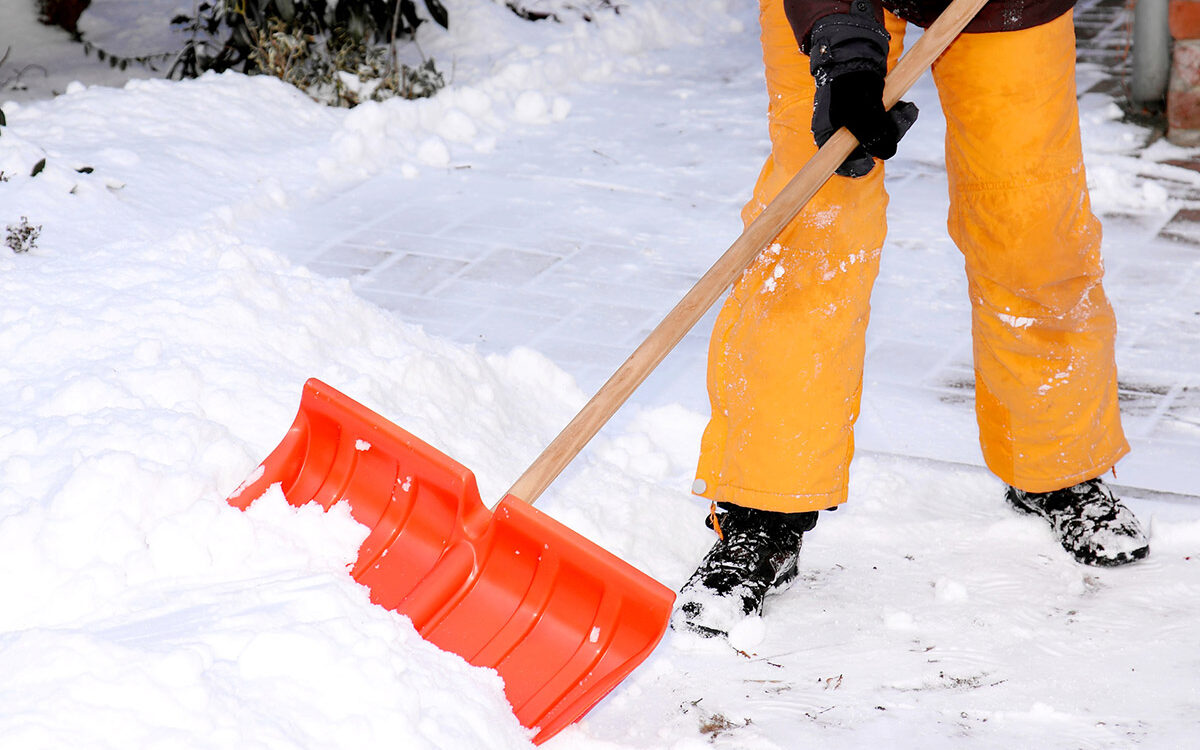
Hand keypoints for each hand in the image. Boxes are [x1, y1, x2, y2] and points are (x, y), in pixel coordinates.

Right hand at [808, 12, 917, 176]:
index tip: (870, 162)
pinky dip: (898, 116)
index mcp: (829, 137)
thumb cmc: (850, 83)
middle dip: (886, 139)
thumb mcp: (860, 110)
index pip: (840, 163)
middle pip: (866, 150)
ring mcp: (858, 125)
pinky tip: (905, 107)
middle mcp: (843, 134)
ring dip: (896, 126)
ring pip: (880, 136)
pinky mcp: (871, 115)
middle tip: (899, 122)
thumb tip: (888, 152)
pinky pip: (887, 123)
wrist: (855, 55)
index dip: (857, 165)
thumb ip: (872, 133)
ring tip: (906, 110)